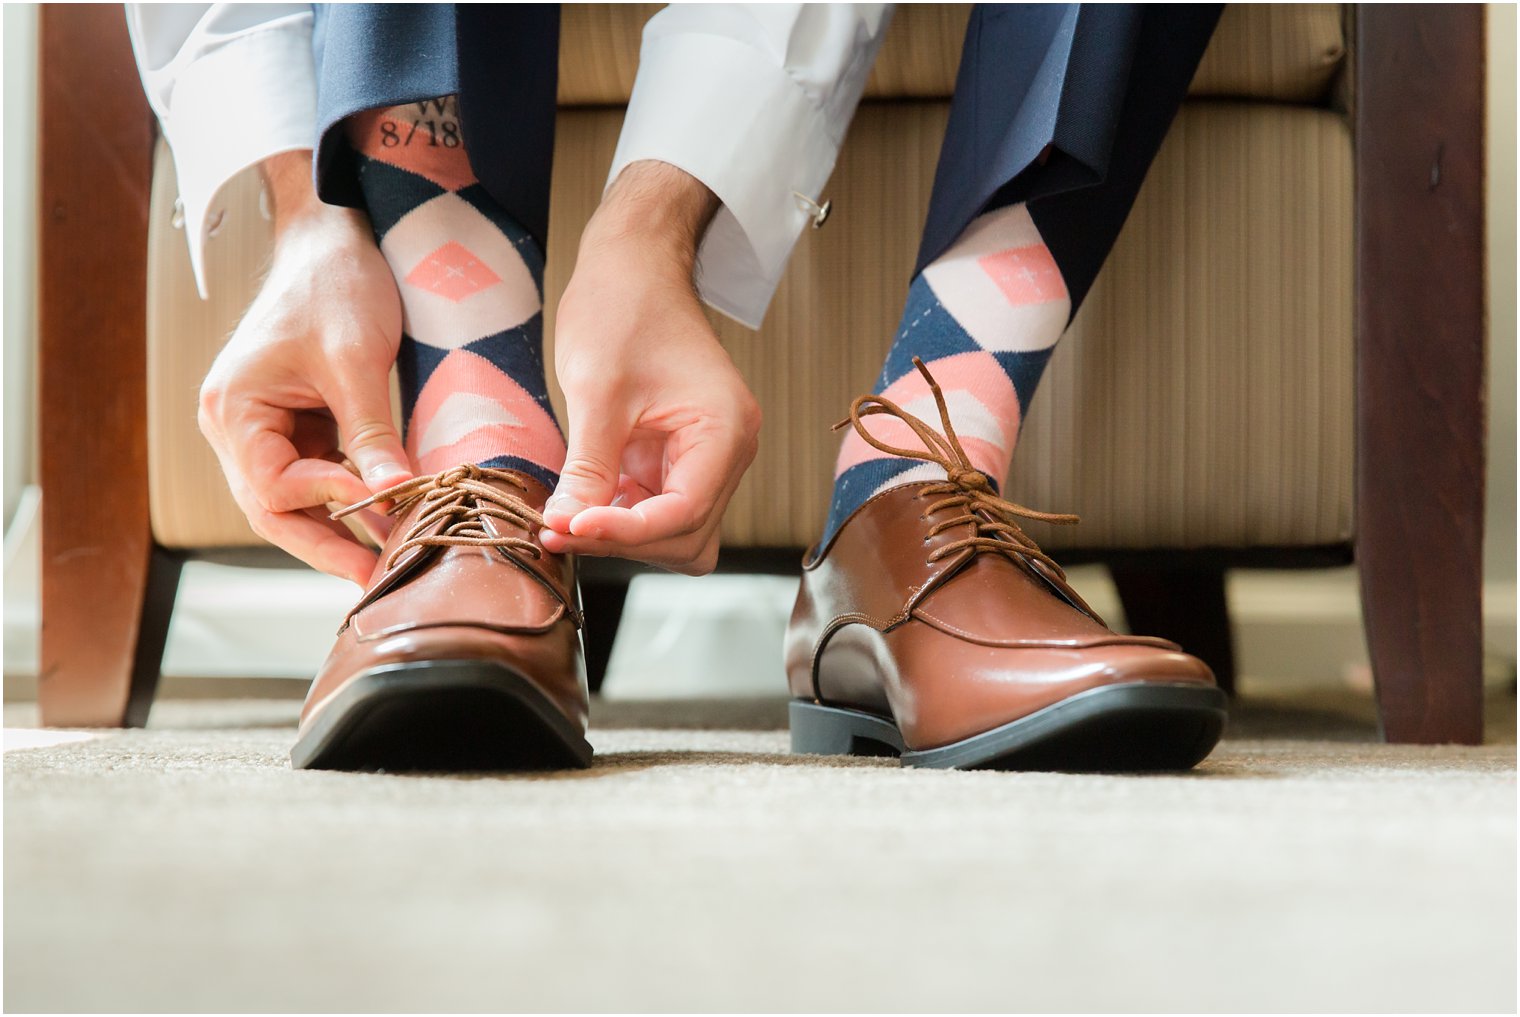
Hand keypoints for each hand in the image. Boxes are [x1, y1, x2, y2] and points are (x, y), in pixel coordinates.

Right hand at [197, 151, 411, 584]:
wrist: (334, 236)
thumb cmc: (333, 284)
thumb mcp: (355, 360)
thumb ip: (371, 433)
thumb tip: (398, 496)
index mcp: (232, 409)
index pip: (272, 488)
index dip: (328, 508)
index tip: (385, 508)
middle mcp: (236, 426)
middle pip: (274, 510)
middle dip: (329, 544)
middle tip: (380, 578)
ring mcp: (263, 429)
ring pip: (295, 502)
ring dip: (341, 528)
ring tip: (390, 557)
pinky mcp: (295, 426)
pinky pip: (316, 478)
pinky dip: (348, 499)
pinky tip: (387, 517)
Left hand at [540, 161, 760, 574]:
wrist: (633, 267)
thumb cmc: (623, 309)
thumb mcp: (597, 392)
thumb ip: (588, 468)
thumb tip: (565, 527)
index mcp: (725, 430)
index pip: (683, 512)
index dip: (625, 532)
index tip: (567, 527)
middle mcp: (728, 451)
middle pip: (686, 536)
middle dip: (625, 540)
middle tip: (557, 527)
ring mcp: (706, 457)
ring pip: (675, 534)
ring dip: (624, 536)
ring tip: (566, 517)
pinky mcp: (678, 459)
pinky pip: (656, 510)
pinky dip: (620, 517)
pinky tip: (579, 501)